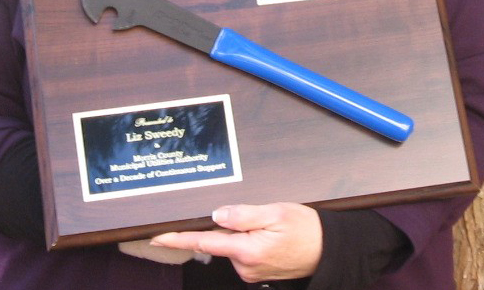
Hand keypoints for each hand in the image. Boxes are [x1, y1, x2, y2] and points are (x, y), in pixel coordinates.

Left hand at [151, 202, 322, 282]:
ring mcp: (249, 271)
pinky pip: (241, 250)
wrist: (326, 250)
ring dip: (241, 231)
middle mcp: (244, 266)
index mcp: (247, 250)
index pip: (205, 243)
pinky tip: (268, 234)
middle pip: (220, 238)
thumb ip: (243, 214)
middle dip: (229, 223)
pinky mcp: (254, 271)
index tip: (157, 237)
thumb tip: (216, 216)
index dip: (179, 239)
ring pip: (231, 243)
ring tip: (270, 224)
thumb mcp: (275, 212)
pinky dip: (247, 239)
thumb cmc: (304, 228)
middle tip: (259, 214)